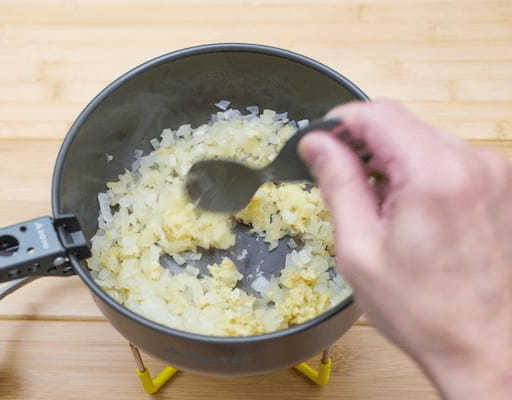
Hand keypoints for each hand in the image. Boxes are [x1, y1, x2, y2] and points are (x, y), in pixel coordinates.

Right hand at [298, 99, 511, 398]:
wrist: (486, 347)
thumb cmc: (422, 310)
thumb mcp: (360, 249)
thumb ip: (338, 183)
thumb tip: (317, 142)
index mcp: (435, 175)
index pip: (379, 114)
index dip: (341, 121)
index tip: (320, 142)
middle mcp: (474, 163)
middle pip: (403, 123)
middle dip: (365, 145)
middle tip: (344, 184)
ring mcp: (494, 173)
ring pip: (424, 139)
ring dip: (393, 161)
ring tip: (380, 207)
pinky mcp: (501, 185)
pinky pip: (448, 159)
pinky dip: (420, 173)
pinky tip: (409, 210)